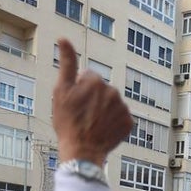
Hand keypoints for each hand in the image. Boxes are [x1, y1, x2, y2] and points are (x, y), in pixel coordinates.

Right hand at [53, 38, 131, 164]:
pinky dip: (113, 123)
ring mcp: (123, 108)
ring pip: (112, 104)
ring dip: (104, 110)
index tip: (75, 104)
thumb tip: (64, 39)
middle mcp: (113, 91)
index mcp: (96, 81)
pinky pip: (120, 118)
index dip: (79, 90)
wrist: (81, 151)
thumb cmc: (67, 122)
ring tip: (93, 124)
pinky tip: (103, 130)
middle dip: (94, 99)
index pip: (89, 78)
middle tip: (83, 116)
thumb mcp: (61, 91)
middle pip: (102, 90)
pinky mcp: (129, 123)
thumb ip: (67, 64)